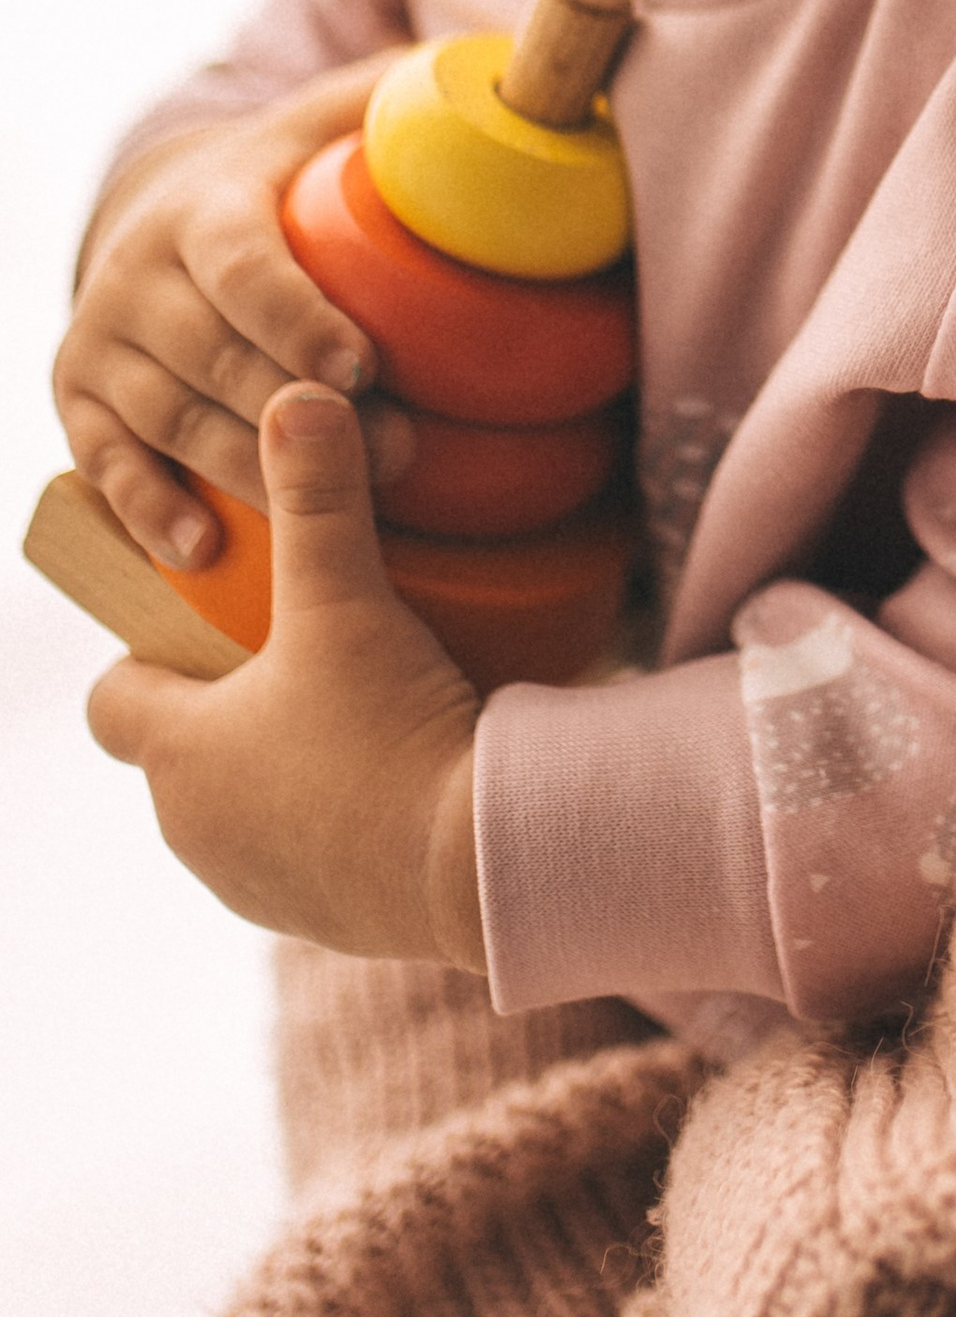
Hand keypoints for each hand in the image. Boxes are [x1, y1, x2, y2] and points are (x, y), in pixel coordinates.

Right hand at [54, 55, 410, 567]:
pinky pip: (108, 467)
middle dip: (304, 413)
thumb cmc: (279, 179)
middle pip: (216, 358)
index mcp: (203, 208)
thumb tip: (503, 65)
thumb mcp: (323, 124)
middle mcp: (135, 273)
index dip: (298, 318)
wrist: (157, 213)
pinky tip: (207, 551)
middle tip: (400, 452)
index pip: (244, 268)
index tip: (363, 365)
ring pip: (170, 420)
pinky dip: (152, 512)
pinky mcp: (77, 400)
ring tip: (343, 508)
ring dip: (252, 472)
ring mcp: (99, 341)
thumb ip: (396, 98)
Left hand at [87, 385, 484, 969]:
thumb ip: (321, 500)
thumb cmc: (392, 731)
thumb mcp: (349, 601)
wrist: (479, 864)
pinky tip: (401, 770)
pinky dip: (339, 813)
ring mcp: (258, 885)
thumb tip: (300, 398)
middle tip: (303, 647)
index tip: (209, 617)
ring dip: (285, 762)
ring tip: (362, 705)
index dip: (149, 651)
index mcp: (177, 753)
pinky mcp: (326, 918)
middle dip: (231, 700)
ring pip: (246, 804)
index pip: (114, 697)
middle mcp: (196, 830)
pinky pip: (310, 852)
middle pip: (185, 748)